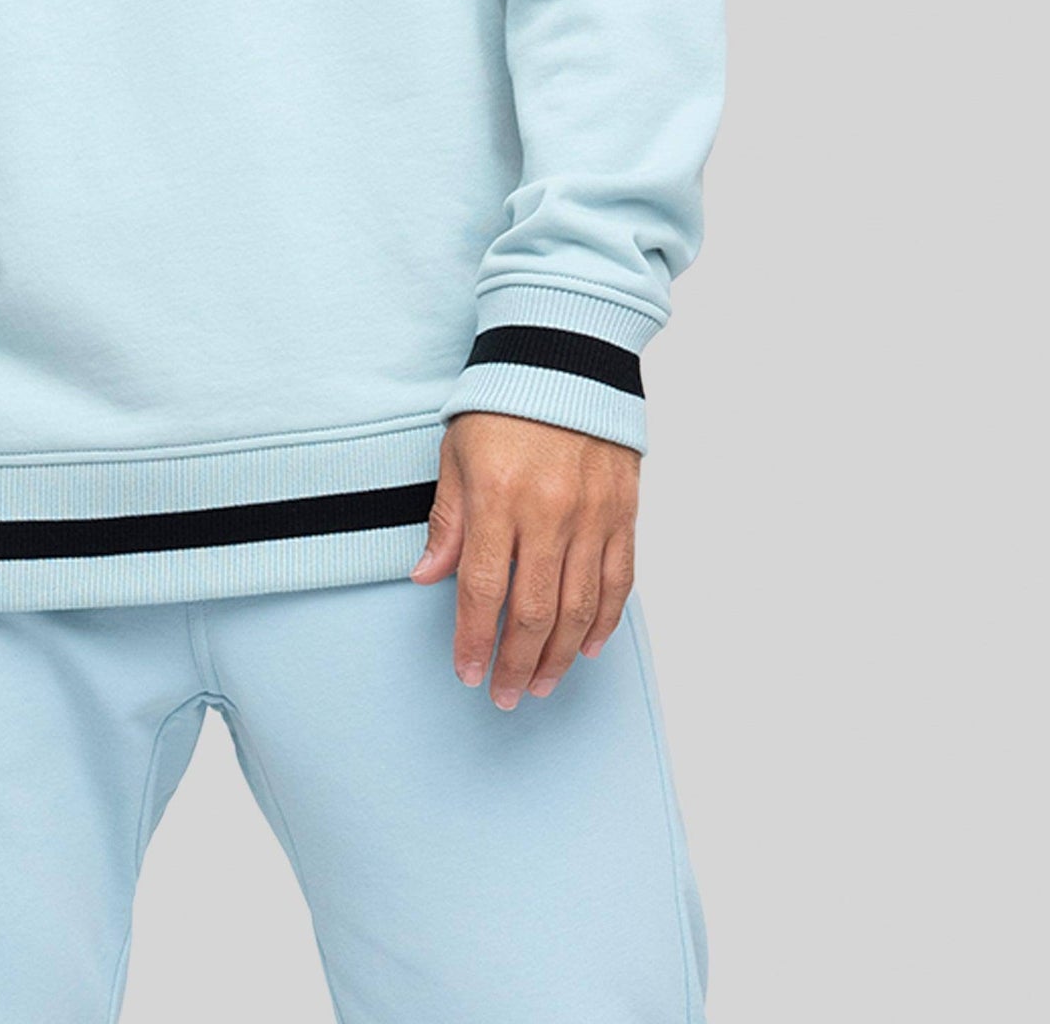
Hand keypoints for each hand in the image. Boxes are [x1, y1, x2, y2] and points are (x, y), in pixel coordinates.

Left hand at [408, 411, 637, 706]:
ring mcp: (592, 514)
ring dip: (560, 656)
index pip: (482, 589)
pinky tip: (588, 646)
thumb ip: (447, 518)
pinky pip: (618, 580)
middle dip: (517, 663)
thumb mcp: (457, 451)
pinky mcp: (623, 511)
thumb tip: (426, 576)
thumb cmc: (502, 401)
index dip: (474, 640)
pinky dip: (604, 620)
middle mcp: (549, 512)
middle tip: (504, 694)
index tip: (467, 672)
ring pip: (579, 607)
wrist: (565, 354)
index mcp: (499, 496)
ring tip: (541, 684)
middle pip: (535, 611)